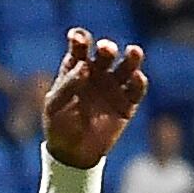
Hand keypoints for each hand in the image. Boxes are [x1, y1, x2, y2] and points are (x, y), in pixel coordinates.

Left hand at [42, 29, 148, 169]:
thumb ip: (67, 85)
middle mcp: (97, 73)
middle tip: (105, 49)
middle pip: (105, 53)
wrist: (73, 153)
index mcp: (76, 69)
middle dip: (106, 48)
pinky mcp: (127, 103)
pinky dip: (139, 81)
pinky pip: (137, 89)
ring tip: (133, 52)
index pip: (79, 48)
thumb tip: (84, 66)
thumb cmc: (59, 126)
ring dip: (132, 57)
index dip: (80, 39)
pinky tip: (136, 77)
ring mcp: (114, 87)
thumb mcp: (55, 106)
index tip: (78, 38)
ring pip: (127, 66)